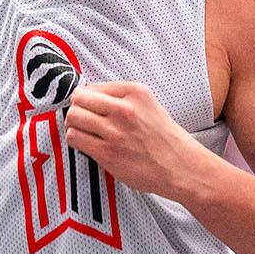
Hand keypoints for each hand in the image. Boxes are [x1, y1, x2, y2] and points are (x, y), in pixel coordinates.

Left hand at [62, 82, 218, 203]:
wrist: (181, 166)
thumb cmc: (166, 139)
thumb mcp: (149, 105)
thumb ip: (122, 98)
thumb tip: (90, 96)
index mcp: (135, 92)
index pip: (92, 86)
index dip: (86, 98)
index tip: (87, 107)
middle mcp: (125, 109)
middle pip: (79, 100)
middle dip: (77, 109)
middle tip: (82, 119)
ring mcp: (116, 131)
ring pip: (73, 118)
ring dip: (74, 125)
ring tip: (85, 132)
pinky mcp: (108, 153)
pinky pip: (75, 138)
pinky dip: (76, 141)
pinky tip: (87, 144)